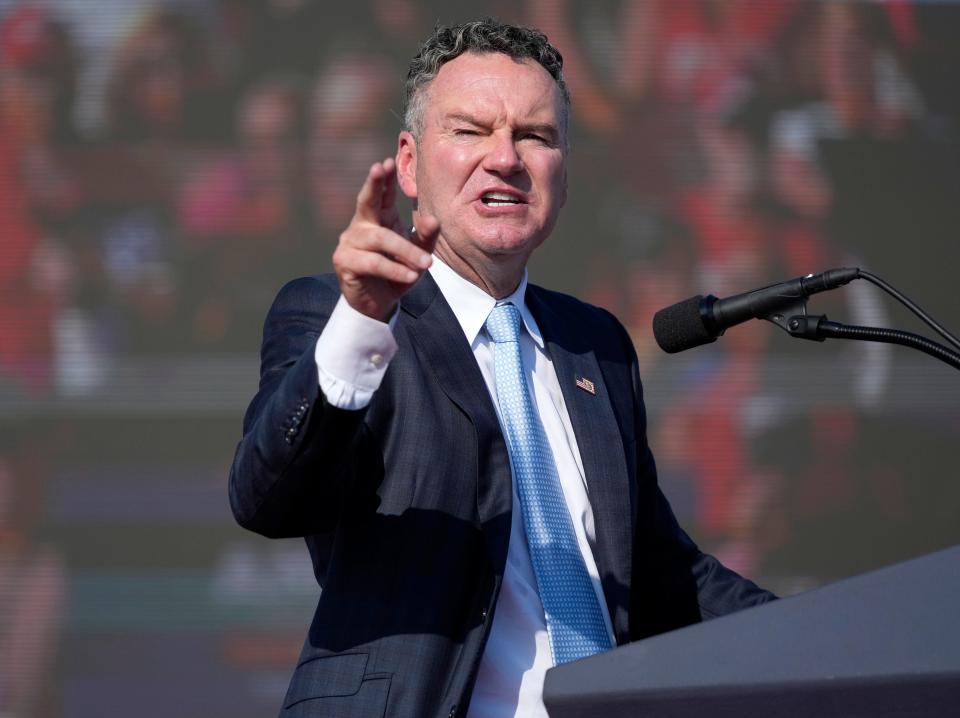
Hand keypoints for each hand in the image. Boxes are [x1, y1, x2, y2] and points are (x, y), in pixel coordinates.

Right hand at [332, 157, 439, 320]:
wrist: (378, 304)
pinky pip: (373, 262)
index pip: (381, 194)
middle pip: (366, 201)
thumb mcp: (418, 254)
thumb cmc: (398, 273)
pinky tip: (410, 275)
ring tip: (427, 264)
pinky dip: (394, 269)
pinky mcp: (344, 262)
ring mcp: (350, 243)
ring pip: (379, 239)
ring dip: (405, 250)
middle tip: (380, 167)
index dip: (384, 178)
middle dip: (373, 183)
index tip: (388, 161)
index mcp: (378, 218)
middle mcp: (361, 225)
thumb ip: (426, 237)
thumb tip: (433, 218)